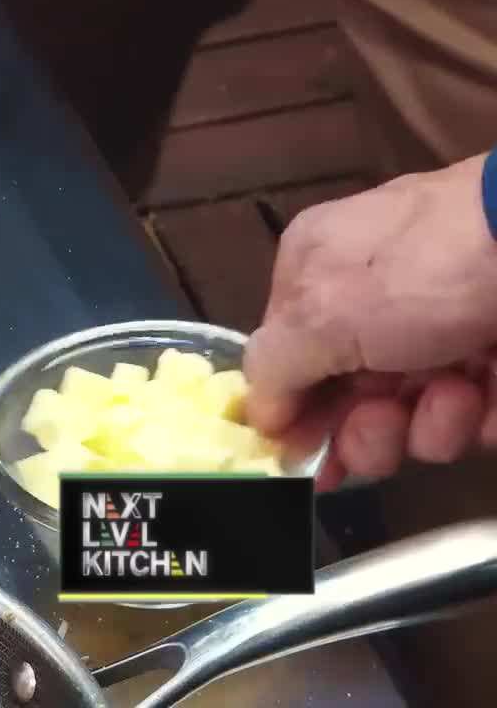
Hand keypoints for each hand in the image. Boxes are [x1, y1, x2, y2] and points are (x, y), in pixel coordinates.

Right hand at [244, 152, 496, 488]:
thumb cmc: (419, 273)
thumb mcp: (320, 315)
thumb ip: (272, 368)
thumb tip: (259, 414)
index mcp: (318, 274)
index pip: (287, 359)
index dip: (293, 414)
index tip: (302, 458)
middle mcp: (375, 306)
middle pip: (350, 401)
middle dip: (366, 428)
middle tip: (386, 423)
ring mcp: (440, 335)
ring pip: (414, 421)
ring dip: (430, 424)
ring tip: (456, 393)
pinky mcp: (495, 365)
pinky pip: (473, 421)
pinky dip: (480, 418)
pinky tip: (488, 392)